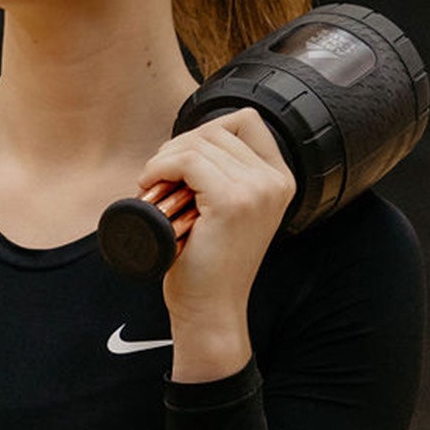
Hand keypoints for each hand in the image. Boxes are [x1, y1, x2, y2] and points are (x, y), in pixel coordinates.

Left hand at [136, 109, 295, 376]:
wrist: (210, 310)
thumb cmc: (209, 264)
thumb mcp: (227, 211)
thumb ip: (224, 176)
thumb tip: (185, 141)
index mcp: (280, 180)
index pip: (245, 120)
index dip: (205, 131)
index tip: (181, 160)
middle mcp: (275, 182)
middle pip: (216, 130)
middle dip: (178, 147)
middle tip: (159, 179)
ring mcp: (256, 190)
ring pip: (197, 144)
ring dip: (164, 159)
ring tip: (154, 187)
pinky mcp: (231, 202)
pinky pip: (186, 161)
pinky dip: (159, 168)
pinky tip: (149, 186)